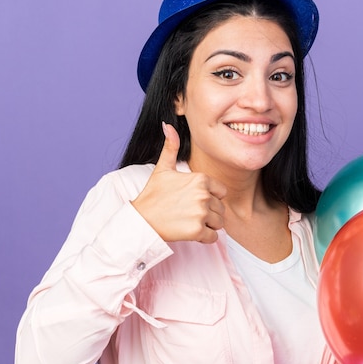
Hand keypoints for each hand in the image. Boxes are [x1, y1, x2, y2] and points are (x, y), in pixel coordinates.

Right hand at [131, 123, 226, 242]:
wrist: (141, 220)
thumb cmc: (153, 195)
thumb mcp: (162, 169)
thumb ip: (171, 147)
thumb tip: (167, 125)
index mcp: (201, 179)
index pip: (221, 192)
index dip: (210, 198)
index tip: (193, 200)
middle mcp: (204, 195)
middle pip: (221, 208)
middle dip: (209, 213)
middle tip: (189, 213)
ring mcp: (201, 213)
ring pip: (219, 223)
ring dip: (208, 225)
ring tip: (189, 222)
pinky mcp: (197, 231)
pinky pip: (213, 237)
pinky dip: (205, 238)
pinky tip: (190, 232)